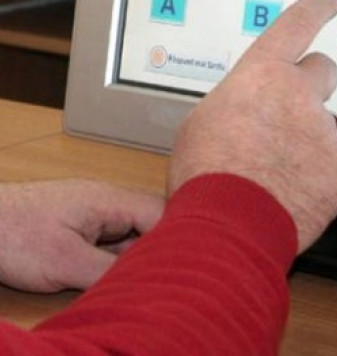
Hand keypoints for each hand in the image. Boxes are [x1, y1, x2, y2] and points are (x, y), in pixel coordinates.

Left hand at [0, 179, 163, 291]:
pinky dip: (116, 256)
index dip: (173, 239)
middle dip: (154, 249)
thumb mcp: (65, 262)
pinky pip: (113, 238)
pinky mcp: (83, 222)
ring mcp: (96, 210)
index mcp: (111, 200)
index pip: (160, 213)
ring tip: (130, 279)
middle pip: (150, 221)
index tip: (177, 267)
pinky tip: (110, 274)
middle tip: (154, 277)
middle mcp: (109, 200)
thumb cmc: (16, 235)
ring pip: (131, 232)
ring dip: (133, 255)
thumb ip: (110, 271)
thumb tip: (145, 280)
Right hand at [170, 0, 336, 252]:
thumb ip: (237, 106)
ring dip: (307, 137)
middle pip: (323, 71)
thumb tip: (249, 114)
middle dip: (309, 85)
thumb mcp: (203, 124)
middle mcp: (299, 95)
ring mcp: (323, 132)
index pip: (296, 25)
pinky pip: (333, 163)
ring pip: (325, 123)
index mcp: (262, 77)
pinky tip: (291, 191)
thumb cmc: (206, 172)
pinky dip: (317, 174)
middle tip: (291, 111)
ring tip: (278, 169)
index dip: (317, 6)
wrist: (229, 223)